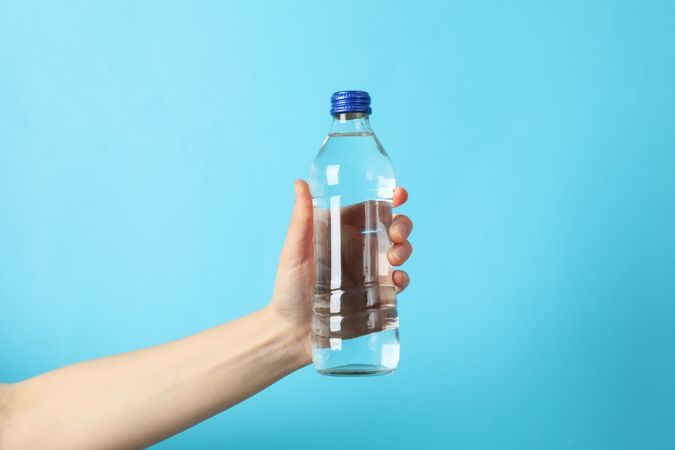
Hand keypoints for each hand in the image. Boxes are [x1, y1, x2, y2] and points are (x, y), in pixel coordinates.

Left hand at [268, 180, 412, 361]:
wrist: (291, 332)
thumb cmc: (288, 288)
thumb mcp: (294, 251)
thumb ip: (301, 219)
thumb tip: (300, 182)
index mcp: (342, 232)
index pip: (371, 209)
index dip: (390, 199)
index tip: (399, 194)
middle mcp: (359, 250)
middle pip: (392, 228)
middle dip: (402, 225)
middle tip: (395, 235)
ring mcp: (370, 273)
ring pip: (399, 252)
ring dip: (405, 249)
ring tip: (394, 257)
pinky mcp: (376, 297)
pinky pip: (397, 284)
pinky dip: (403, 278)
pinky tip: (396, 279)